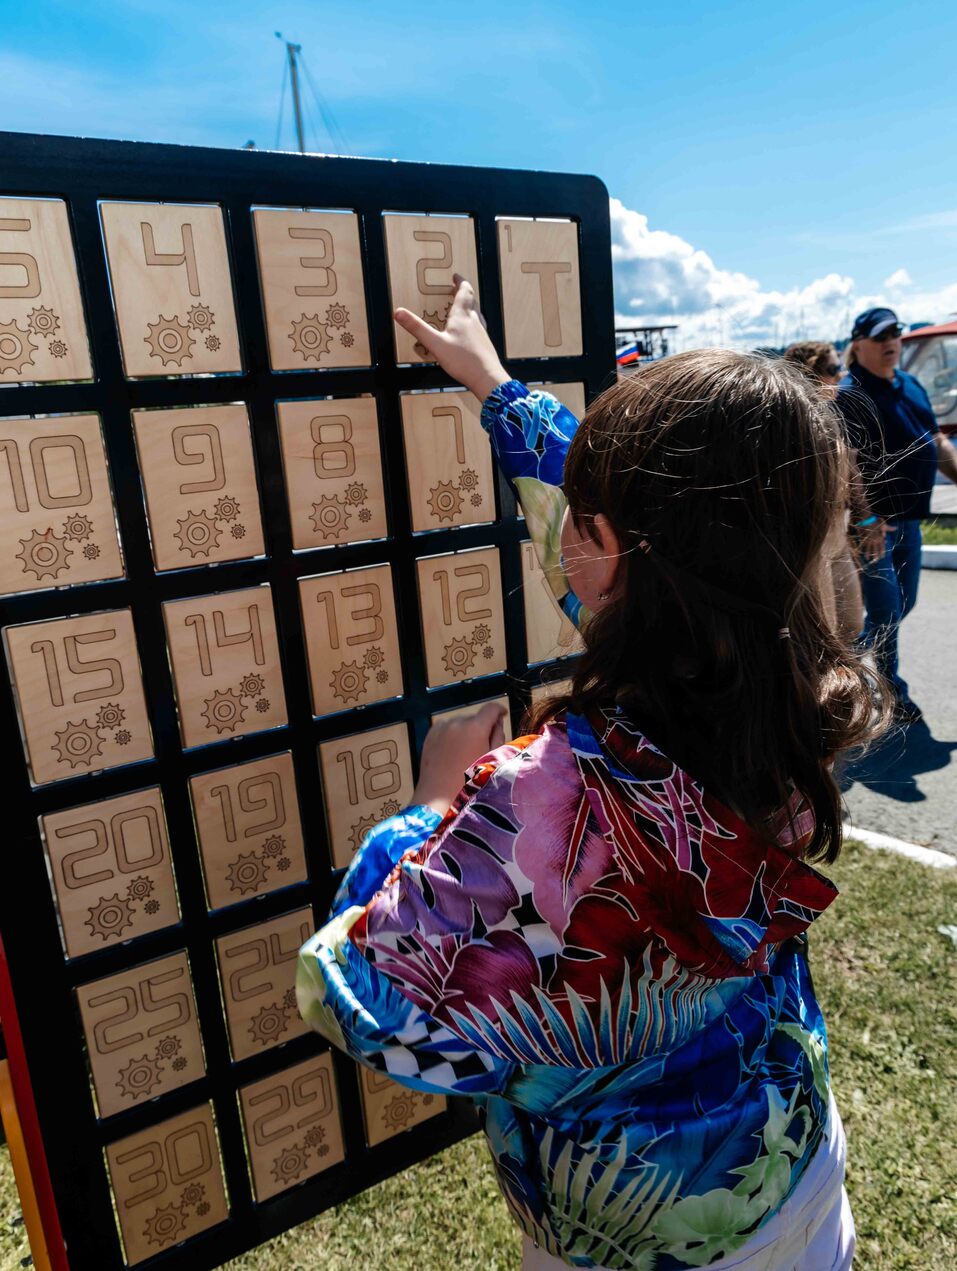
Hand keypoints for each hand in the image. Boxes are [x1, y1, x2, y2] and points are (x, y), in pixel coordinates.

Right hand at [394, 275, 509, 401]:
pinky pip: (480, 328)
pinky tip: (471, 332)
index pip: (464, 292)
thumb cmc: (463, 361)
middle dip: (464, 292)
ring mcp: (481, 333)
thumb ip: (417, 328)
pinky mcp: (484, 345)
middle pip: (472, 301)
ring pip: (477, 314)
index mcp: (462, 317)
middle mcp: (474, 322)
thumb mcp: (435, 344)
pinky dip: (474, 323)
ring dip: (471, 306)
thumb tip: (399, 313)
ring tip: (466, 305)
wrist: (487, 378)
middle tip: (459, 287)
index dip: (460, 282)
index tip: (456, 276)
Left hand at [411, 702, 507, 817]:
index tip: (502, 715)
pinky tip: (453, 753)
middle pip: (476, 717)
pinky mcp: (430, 735)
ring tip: (466, 752)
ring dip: (466, 731)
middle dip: (481, 727)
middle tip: (483, 746)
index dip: (499, 710)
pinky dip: (452, 735)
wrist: (438, 799)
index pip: (491, 708)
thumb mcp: (492, 760)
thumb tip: (496, 723)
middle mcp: (457, 722)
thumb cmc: (470, 783)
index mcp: (475, 728)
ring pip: (461, 723)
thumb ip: (498, 737)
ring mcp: (441, 728)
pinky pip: (447, 729)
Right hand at [858, 519, 888, 562]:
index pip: (882, 546)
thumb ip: (889, 528)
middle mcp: (875, 540)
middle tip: (876, 561)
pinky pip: (863, 545)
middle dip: (876, 555)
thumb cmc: (876, 522)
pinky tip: (861, 552)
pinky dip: (862, 549)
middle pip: (875, 549)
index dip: (882, 552)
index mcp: (880, 537)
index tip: (882, 557)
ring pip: (868, 548)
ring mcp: (869, 539)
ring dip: (868, 554)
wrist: (867, 519)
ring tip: (868, 559)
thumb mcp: (884, 525)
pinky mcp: (864, 538)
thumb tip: (896, 528)